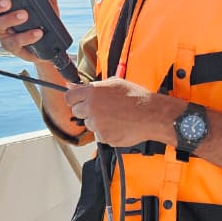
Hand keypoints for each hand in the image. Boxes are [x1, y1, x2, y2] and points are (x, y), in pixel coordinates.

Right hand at [0, 0, 59, 61]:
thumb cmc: (44, 19)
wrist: (54, 45)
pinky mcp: (14, 47)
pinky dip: (26, 36)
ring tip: (24, 15)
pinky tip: (37, 32)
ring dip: (10, 19)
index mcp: (1, 3)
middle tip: (6, 2)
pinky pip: (15, 43)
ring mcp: (4, 33)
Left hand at [64, 78, 178, 146]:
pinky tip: (119, 125)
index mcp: (93, 92)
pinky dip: (107, 132)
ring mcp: (97, 124)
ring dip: (98, 122)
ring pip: (89, 124)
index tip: (78, 101)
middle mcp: (92, 108)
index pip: (69, 97)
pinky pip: (100, 136)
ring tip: (115, 117)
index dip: (74, 99)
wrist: (152, 115)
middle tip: (103, 109)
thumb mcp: (115, 83)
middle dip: (86, 111)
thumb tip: (74, 85)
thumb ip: (92, 86)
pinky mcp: (104, 137)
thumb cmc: (137, 98)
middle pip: (77, 112)